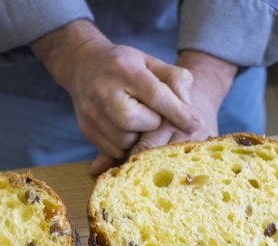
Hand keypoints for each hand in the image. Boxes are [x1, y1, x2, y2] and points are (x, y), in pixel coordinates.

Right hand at [32, 21, 198, 169]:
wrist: (83, 64)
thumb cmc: (126, 66)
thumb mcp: (152, 63)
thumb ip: (176, 80)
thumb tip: (188, 112)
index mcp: (124, 69)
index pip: (156, 95)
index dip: (178, 112)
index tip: (194, 124)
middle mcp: (104, 90)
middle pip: (133, 121)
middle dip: (151, 124)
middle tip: (154, 118)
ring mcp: (91, 111)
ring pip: (123, 141)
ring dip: (139, 138)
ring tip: (140, 125)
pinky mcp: (86, 128)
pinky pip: (112, 150)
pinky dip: (125, 146)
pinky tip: (128, 132)